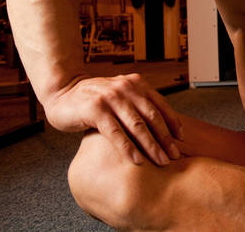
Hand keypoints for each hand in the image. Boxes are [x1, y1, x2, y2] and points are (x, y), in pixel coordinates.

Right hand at [44, 73, 183, 165]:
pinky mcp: (95, 109)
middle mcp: (126, 88)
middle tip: (175, 156)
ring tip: (161, 161)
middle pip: (152, 117)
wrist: (62, 91)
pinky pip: (115, 132)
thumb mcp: (119, 96)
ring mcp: (110, 98)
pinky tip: (136, 160)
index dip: (173, 123)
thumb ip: (137, 105)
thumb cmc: (94, 98)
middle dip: (166, 138)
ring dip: (151, 146)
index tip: (182, 140)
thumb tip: (162, 127)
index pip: (161, 105)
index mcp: (136, 84)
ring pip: (137, 126)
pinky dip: (128, 148)